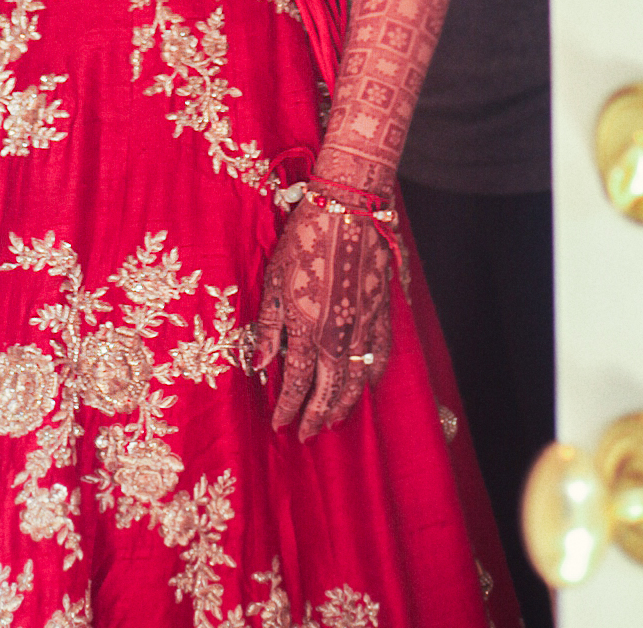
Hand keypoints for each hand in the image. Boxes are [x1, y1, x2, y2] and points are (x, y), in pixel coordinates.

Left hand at [250, 195, 393, 440]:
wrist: (349, 209)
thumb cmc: (305, 238)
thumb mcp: (275, 279)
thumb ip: (270, 326)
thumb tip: (261, 363)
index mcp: (306, 328)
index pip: (296, 382)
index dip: (287, 407)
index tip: (279, 424)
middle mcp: (336, 336)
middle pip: (329, 391)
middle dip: (316, 417)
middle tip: (307, 434)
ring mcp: (363, 327)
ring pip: (356, 380)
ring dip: (345, 405)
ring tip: (334, 420)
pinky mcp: (382, 312)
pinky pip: (381, 354)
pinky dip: (373, 374)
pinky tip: (367, 383)